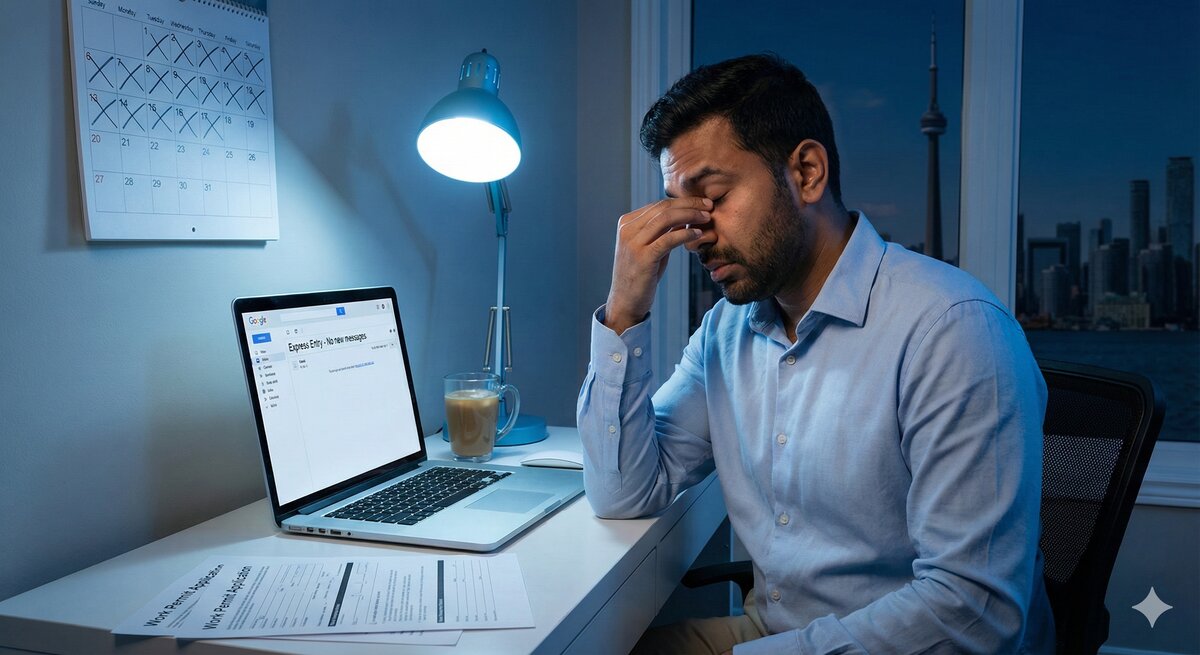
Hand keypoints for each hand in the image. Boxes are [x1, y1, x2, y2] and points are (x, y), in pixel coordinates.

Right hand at [604, 197, 711, 333]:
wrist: (626, 302)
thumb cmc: (641, 275)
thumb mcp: (650, 248)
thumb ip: (663, 232)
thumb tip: (685, 215)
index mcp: (627, 223)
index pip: (659, 204)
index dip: (683, 201)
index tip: (702, 202)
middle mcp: (627, 229)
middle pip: (663, 208)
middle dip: (689, 204)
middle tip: (709, 205)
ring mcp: (632, 243)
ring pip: (666, 219)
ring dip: (690, 215)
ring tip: (707, 217)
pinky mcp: (642, 257)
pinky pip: (668, 239)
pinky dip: (686, 234)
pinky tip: (698, 234)